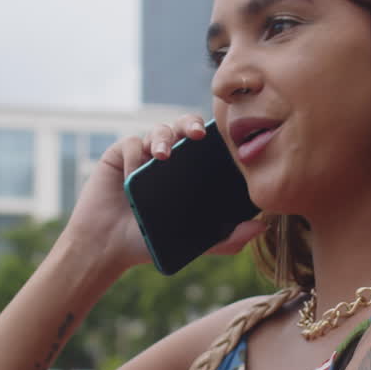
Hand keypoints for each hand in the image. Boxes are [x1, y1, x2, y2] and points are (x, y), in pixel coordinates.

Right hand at [62, 113, 265, 271]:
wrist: (108, 246)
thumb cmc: (149, 242)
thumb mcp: (193, 243)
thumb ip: (227, 240)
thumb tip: (261, 228)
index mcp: (188, 172)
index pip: (206, 146)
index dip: (215, 136)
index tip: (225, 139)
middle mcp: (169, 158)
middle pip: (184, 127)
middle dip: (191, 123)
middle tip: (197, 134)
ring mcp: (143, 154)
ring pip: (159, 130)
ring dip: (162, 137)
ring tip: (161, 156)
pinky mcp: (119, 154)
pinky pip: (131, 143)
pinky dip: (135, 153)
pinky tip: (133, 172)